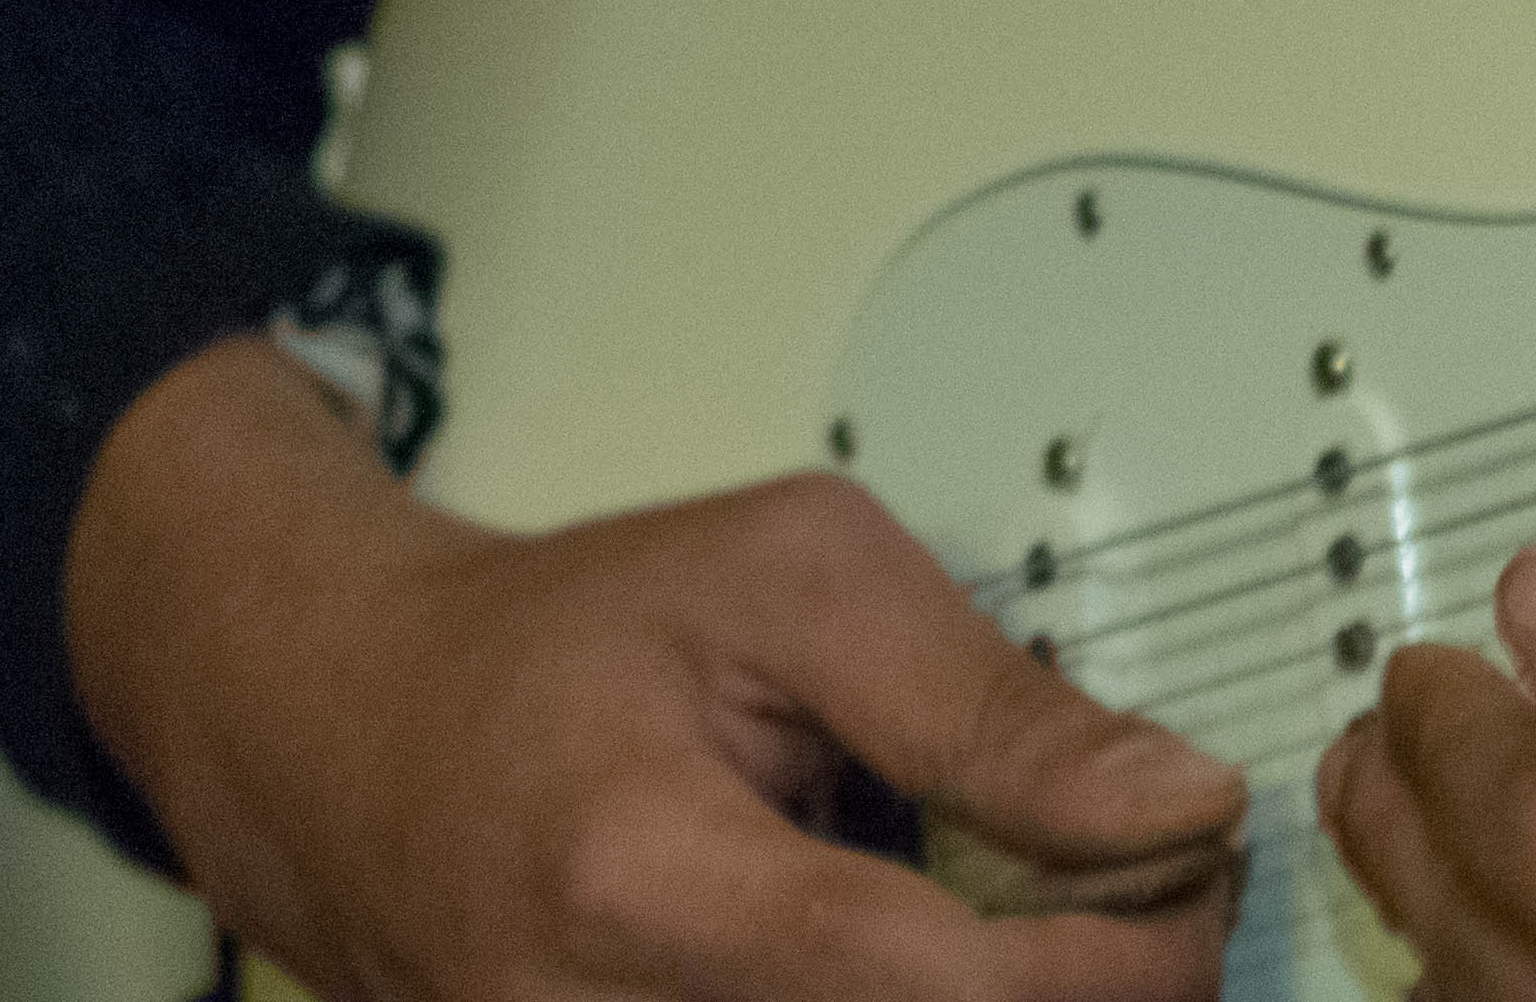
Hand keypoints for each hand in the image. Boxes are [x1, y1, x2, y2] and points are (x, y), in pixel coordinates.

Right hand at [69, 333, 1242, 1001]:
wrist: (347, 728)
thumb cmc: (560, 640)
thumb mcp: (796, 576)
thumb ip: (989, 701)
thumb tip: (1173, 802)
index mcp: (640, 880)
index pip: (938, 991)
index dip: (1112, 956)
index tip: (1187, 875)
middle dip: (1078, 996)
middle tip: (1136, 899)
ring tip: (1014, 917)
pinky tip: (915, 961)